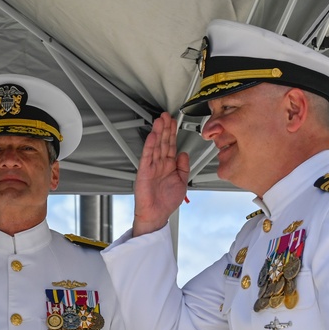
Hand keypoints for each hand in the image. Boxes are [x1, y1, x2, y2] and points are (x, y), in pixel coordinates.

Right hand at [131, 112, 189, 235]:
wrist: (157, 214)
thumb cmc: (167, 202)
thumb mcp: (182, 182)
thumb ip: (183, 167)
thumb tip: (184, 154)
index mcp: (169, 166)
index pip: (171, 145)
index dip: (172, 133)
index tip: (173, 122)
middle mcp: (160, 164)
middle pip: (163, 142)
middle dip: (165, 128)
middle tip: (166, 116)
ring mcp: (152, 167)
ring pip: (155, 146)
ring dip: (157, 133)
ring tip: (159, 121)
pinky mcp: (144, 171)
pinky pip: (147, 156)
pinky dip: (149, 146)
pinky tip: (152, 136)